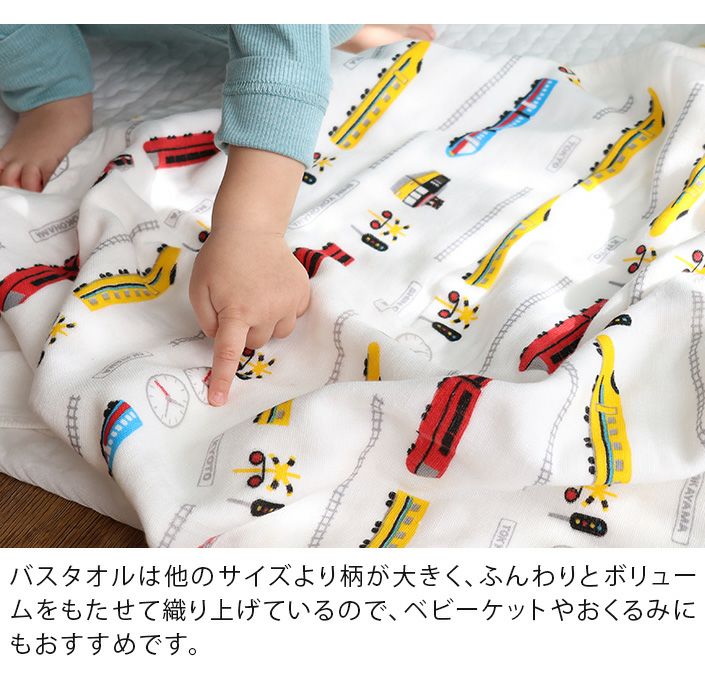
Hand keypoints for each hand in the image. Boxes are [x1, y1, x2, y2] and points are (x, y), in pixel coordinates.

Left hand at [188, 145, 309, 405]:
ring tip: (257, 295)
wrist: (251, 228)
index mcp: (236, 311)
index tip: (219, 400)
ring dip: (266, 323)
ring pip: (277, 333)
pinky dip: (283, 310)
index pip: (229, 352)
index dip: (223, 377)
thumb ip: (208, 321)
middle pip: (256, 343)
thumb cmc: (220, 259)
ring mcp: (288, 303)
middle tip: (238, 305)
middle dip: (245, 331)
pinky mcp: (302, 294)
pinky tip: (272, 290)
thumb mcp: (199, 289)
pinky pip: (293, 317)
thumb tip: (223, 341)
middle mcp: (265, 311)